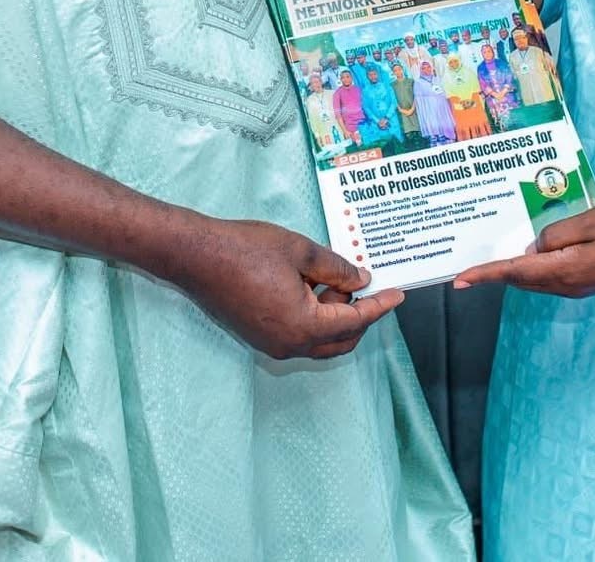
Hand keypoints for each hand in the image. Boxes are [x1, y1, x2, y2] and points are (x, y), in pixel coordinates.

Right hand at [162, 218, 402, 360]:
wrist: (196, 256)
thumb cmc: (245, 249)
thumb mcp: (300, 251)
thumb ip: (337, 268)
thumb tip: (361, 280)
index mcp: (304, 325)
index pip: (355, 321)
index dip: (380, 306)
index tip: (398, 294)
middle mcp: (290, 344)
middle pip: (342, 340)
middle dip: (361, 316)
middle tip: (370, 287)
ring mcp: (273, 344)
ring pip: (321, 339)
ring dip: (337, 316)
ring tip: (339, 279)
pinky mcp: (260, 336)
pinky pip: (301, 335)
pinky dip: (316, 317)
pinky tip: (314, 286)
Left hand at [450, 201, 594, 299]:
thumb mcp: (588, 221)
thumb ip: (555, 235)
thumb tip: (533, 247)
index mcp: (565, 270)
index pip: (515, 272)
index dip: (486, 274)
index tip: (460, 280)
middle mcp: (568, 285)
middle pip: (521, 279)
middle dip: (494, 273)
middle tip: (467, 267)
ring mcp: (578, 287)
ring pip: (535, 280)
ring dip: (512, 272)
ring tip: (489, 259)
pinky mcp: (586, 282)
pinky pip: (549, 277)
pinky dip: (532, 269)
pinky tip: (527, 254)